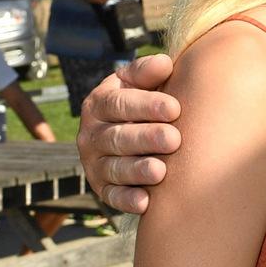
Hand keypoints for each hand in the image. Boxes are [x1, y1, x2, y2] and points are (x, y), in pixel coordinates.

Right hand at [80, 53, 180, 213]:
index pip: (118, 103)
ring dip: (137, 171)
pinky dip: (127, 200)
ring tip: (160, 171)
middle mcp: (91, 134)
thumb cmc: (140, 102)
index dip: (146, 105)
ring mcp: (93, 163)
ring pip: (114, 168)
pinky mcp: (101, 188)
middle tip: (173, 140)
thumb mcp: (137, 83)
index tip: (174, 108)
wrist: (125, 130)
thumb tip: (164, 63)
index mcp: (99, 104)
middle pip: (117, 137)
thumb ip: (146, 73)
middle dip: (146, 138)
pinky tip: (145, 203)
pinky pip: (112, 196)